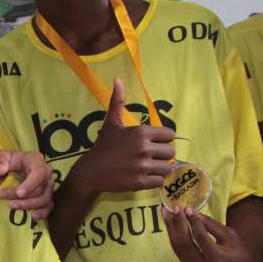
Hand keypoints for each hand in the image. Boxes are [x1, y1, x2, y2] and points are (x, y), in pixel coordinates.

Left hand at [0, 150, 53, 219]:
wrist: (3, 172)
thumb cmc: (3, 163)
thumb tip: (1, 170)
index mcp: (35, 160)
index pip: (38, 172)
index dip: (31, 184)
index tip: (19, 193)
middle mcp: (45, 172)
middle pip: (41, 188)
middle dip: (25, 198)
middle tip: (9, 203)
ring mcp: (47, 185)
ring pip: (45, 199)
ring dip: (29, 205)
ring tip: (13, 207)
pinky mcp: (46, 196)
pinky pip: (49, 207)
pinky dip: (42, 213)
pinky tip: (32, 216)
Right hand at [79, 78, 174, 192]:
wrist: (91, 171)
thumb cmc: (103, 145)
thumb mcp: (111, 122)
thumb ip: (117, 101)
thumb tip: (118, 79)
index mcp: (141, 132)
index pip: (169, 135)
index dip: (163, 139)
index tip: (153, 142)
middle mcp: (144, 149)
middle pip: (171, 152)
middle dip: (163, 154)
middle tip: (151, 155)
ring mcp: (143, 167)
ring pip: (167, 168)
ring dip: (160, 167)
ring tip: (149, 166)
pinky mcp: (141, 183)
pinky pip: (160, 181)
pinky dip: (154, 180)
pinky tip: (144, 176)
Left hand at [163, 207, 257, 261]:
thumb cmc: (238, 253)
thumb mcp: (229, 236)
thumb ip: (211, 225)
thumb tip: (192, 213)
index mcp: (217, 260)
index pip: (200, 237)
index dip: (193, 221)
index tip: (188, 208)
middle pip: (184, 244)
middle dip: (178, 223)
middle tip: (175, 208)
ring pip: (178, 248)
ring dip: (171, 229)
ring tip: (166, 213)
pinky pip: (179, 253)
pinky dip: (175, 237)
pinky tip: (171, 225)